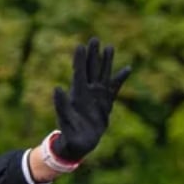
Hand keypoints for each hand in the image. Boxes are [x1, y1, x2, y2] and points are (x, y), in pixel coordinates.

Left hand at [50, 37, 131, 162]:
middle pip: (91, 70)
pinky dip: (120, 79)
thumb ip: (62, 105)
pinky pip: (114, 89)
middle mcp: (88, 92)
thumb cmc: (69, 134)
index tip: (81, 46)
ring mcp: (97, 97)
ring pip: (103, 76)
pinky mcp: (106, 104)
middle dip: (93, 55)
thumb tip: (57, 88)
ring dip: (107, 62)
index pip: (79, 73)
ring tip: (110, 47)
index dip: (80, 60)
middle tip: (94, 39)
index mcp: (78, 94)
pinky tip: (127, 69)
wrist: (78, 144)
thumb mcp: (65, 120)